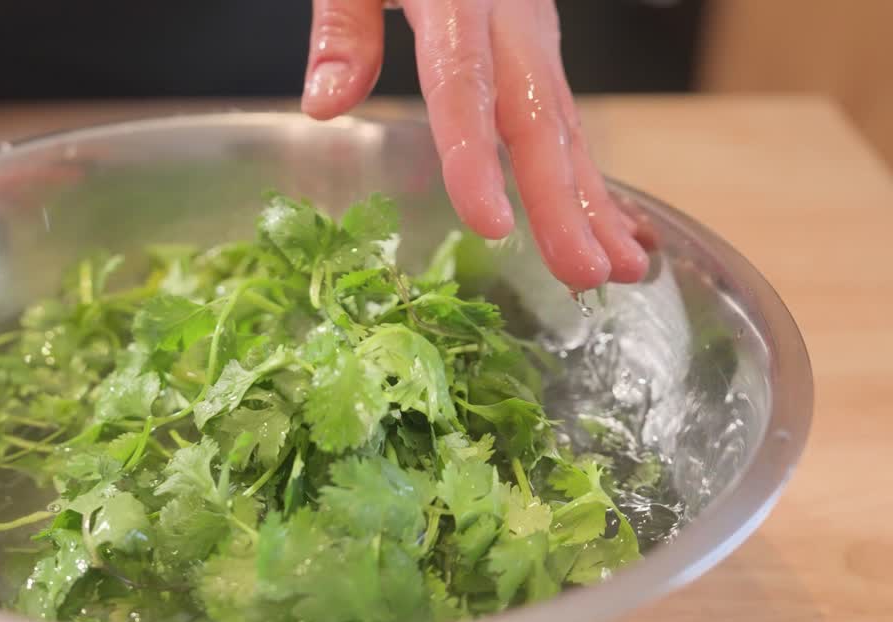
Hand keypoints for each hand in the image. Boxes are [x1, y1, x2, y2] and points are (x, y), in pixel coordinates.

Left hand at [301, 0, 649, 289]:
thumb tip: (324, 106)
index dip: (478, 157)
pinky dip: (592, 175)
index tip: (491, 223)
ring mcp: (534, 34)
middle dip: (562, 201)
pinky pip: (567, 116)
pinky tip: (614, 228)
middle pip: (536, 115)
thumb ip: (343, 29)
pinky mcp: (540, 48)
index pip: (464, 84)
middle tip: (582, 274)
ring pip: (565, 121)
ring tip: (621, 270)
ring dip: (592, 200)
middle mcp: (511, 18)